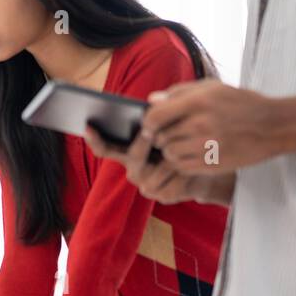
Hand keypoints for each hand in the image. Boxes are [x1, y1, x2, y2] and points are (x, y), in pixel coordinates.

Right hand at [85, 124, 234, 205]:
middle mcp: (133, 170)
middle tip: (148, 132)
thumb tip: (152, 100)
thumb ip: (160, 115)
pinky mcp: (165, 196)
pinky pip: (173, 183)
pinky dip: (184, 174)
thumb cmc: (183, 142)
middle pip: (133, 156)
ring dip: (171, 158)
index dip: (95, 139)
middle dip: (142, 143)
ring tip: (184, 150)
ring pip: (156, 170)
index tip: (88, 126)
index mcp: (127, 153)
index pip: (105, 148)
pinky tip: (192, 170)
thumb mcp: (170, 127)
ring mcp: (147, 185)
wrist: (207, 169)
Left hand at [140, 79, 286, 173]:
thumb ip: (179, 92)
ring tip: (183, 143)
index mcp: (198, 102)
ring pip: (169, 154)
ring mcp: (207, 147)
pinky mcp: (212, 164)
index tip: (150, 124)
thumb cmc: (241, 103)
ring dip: (170, 150)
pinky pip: (182, 167)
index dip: (147, 122)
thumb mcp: (212, 88)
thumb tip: (151, 100)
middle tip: (170, 134)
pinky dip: (181, 162)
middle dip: (160, 136)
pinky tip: (192, 153)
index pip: (155, 116)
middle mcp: (200, 125)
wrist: (273, 126)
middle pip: (160, 137)